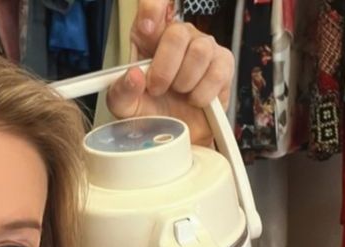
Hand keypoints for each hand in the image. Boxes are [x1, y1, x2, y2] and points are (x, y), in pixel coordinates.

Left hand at [105, 0, 233, 145]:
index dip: (152, 7)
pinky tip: (195, 100)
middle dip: (165, 69)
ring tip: (179, 95)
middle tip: (158, 89)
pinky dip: (202, 93)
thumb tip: (134, 75)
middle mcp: (178, 36)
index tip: (146, 28)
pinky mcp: (223, 64)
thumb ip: (121, 92)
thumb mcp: (126, 108)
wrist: (179, 136)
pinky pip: (217, 72)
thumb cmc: (153, 114)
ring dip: (185, 82)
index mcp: (149, 37)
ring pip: (199, 51)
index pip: (154, 4)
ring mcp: (203, 47)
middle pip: (177, 32)